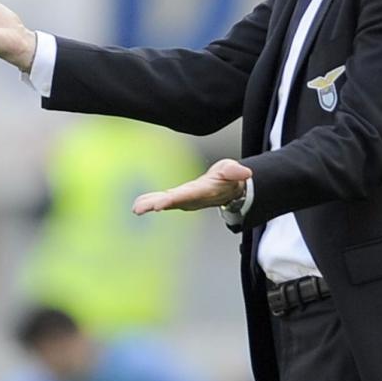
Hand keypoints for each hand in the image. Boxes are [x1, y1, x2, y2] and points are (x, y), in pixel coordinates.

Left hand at [132, 158, 251, 214]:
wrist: (228, 189)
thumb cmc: (229, 179)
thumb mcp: (233, 171)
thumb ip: (236, 172)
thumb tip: (246, 173)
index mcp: (202, 192)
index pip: (186, 196)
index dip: (172, 200)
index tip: (159, 205)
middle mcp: (191, 199)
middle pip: (171, 202)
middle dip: (155, 205)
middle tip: (139, 209)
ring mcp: (185, 200)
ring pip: (165, 202)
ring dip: (149, 205)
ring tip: (135, 208)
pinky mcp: (180, 198)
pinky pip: (163, 200)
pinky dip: (150, 201)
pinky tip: (137, 204)